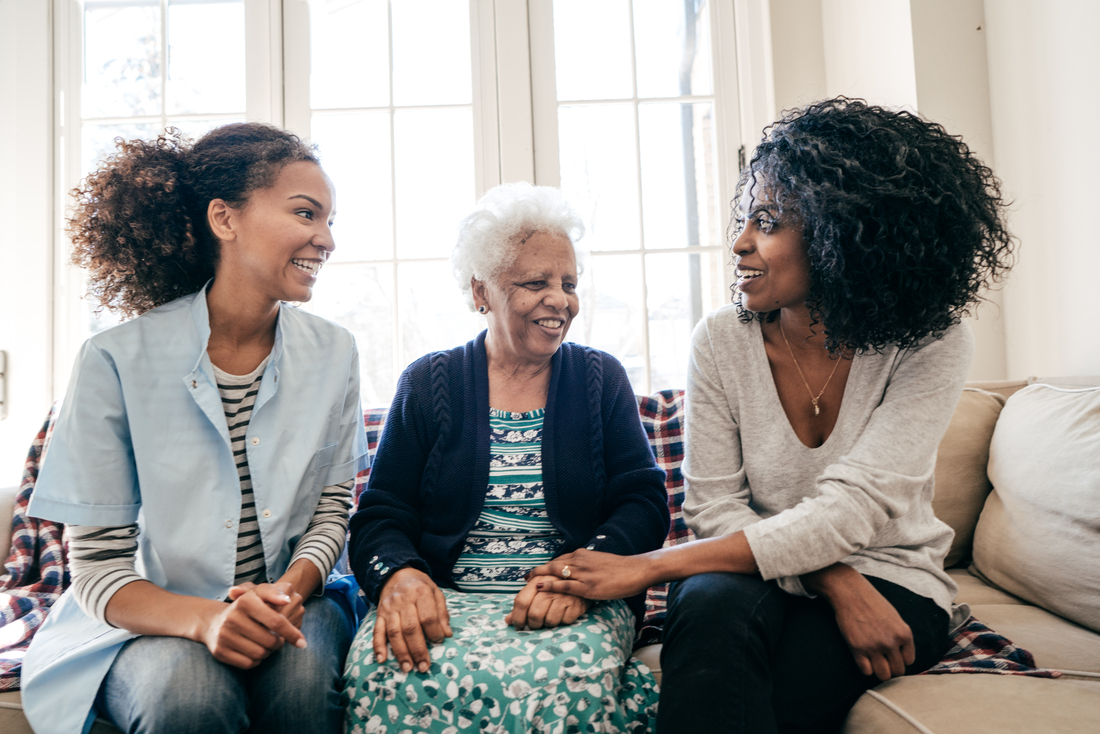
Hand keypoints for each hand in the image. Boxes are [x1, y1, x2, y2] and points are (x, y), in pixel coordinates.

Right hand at [200, 583, 306, 668]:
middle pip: (270, 641)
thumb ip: (274, 593)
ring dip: (268, 653)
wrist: (214, 623)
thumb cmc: (245, 607)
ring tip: (265, 645)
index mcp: (245, 602)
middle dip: (278, 643)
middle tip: (277, 640)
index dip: (292, 633)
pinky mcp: (220, 652)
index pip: (277, 621)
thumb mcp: (258, 594)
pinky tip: (253, 651)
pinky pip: (248, 664)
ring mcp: (224, 636)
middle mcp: (233, 618)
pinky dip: (255, 661)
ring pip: (260, 654)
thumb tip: (287, 600)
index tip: (302, 642)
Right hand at [374, 567, 451, 672]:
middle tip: (424, 666)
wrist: (396, 574)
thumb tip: (447, 634)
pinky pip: (377, 631)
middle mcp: (403, 601)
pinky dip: (378, 646)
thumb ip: (442, 613)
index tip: (439, 641)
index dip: (434, 631)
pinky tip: (382, 659)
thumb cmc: (419, 586)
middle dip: (418, 649)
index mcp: (420, 592)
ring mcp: (389, 608)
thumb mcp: (436, 592)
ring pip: (394, 632)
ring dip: (401, 652)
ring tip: (408, 668)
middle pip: (410, 628)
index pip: (428, 616)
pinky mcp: (379, 614)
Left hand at [505, 579, 589, 629]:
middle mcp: (550, 588)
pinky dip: (561, 622)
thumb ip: (522, 603)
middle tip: (534, 625)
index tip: (518, 625)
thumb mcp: (537, 588)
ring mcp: (564, 597)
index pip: (521, 602)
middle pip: (534, 615)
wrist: (579, 578)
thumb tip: (508, 621)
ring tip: (549, 617)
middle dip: (532, 625)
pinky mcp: (576, 605)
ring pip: (549, 622)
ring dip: (547, 624)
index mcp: (537, 581)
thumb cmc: (553, 585)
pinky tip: (562, 614)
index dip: (517, 617)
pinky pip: (564, 622)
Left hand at [527, 549, 653, 599]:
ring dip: (539, 578)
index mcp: (581, 554)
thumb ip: (586, 566)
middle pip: (552, 565)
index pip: (557, 560)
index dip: (545, 567)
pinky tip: (539, 588)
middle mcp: (579, 561)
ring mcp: (583, 573)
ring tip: (526, 584)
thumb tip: (578, 573)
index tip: (535, 573)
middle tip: (525, 578)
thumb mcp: (599, 562)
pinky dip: (550, 586)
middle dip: (537, 572)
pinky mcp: (588, 586)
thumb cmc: (620, 568)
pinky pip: (564, 585)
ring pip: (554, 573)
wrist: (636, 570)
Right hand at [813, 569, 915, 681]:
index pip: (909, 661)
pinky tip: (863, 658)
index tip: (893, 654)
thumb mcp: (895, 618)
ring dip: (880, 671)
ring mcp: (874, 646)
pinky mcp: (857, 648)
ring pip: (883, 675)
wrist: (851, 593)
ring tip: (875, 663)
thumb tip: (902, 657)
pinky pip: (866, 671)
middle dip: (891, 667)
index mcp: (904, 633)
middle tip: (883, 660)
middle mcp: (891, 642)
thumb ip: (900, 637)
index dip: (900, 658)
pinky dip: (866, 668)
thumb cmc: (872, 603)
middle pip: (898, 671)